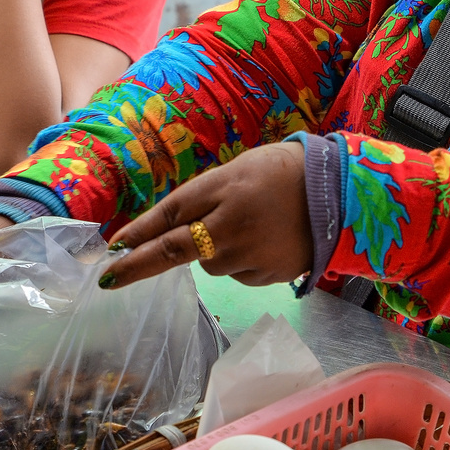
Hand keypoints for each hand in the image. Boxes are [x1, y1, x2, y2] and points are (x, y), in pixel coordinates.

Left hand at [101, 142, 311, 290]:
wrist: (340, 195)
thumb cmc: (281, 173)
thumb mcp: (237, 171)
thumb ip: (202, 197)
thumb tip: (163, 229)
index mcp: (223, 190)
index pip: (170, 215)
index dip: (139, 233)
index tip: (112, 248)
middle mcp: (231, 226)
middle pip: (175, 250)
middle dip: (138, 265)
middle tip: (109, 278)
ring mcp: (250, 255)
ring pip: (209, 265)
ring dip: (210, 252)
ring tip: (246, 226)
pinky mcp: (267, 277)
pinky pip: (236, 274)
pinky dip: (238, 263)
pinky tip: (262, 243)